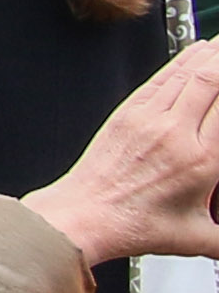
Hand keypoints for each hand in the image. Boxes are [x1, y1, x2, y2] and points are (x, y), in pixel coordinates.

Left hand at [36, 40, 218, 265]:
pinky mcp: (127, 115)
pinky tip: (192, 54)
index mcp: (203, 161)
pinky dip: (179, 63)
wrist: (86, 216)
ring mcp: (150, 121)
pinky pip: (159, 80)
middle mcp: (177, 134)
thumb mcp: (199, 238)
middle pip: (212, 82)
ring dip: (207, 56)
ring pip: (186, 76)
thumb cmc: (135, 226)